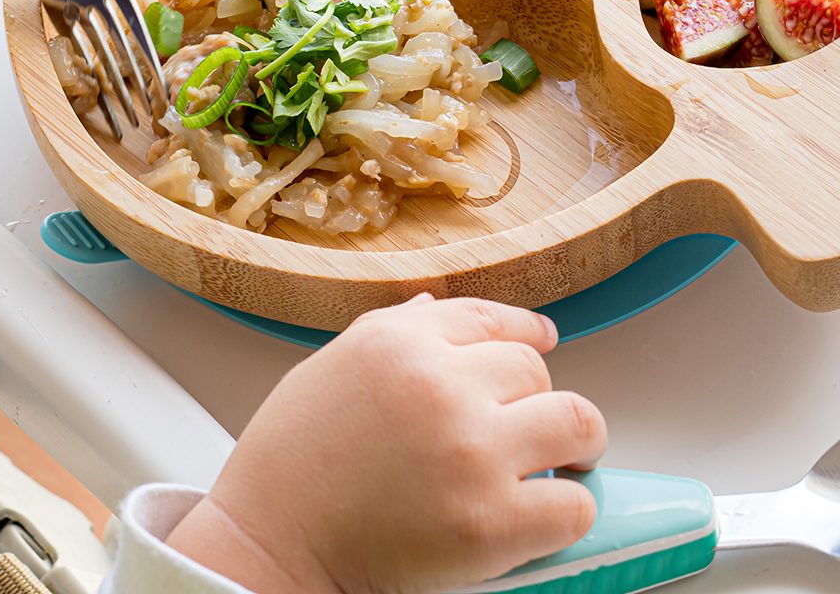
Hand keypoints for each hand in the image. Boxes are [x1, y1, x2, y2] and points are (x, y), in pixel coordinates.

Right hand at [166, 295, 606, 593]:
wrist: (271, 540)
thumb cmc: (291, 459)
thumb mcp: (332, 365)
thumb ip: (393, 331)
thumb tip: (438, 307)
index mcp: (399, 340)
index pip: (489, 317)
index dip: (526, 330)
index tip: (543, 340)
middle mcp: (440, 383)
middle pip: (534, 368)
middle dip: (535, 396)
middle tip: (527, 425)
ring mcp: (470, 451)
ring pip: (576, 420)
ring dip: (577, 441)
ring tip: (566, 460)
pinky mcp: (490, 523)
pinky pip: (573, 505)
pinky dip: (568, 510)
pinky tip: (541, 513)